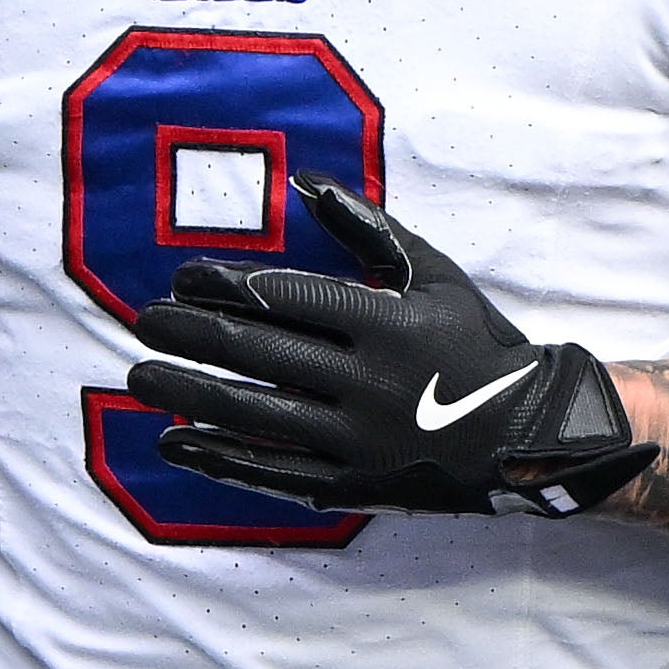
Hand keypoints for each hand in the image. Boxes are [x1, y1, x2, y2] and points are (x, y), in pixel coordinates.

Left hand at [119, 187, 653, 516]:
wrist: (528, 431)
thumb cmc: (473, 342)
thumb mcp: (432, 274)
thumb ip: (368, 230)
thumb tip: (308, 185)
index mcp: (388, 322)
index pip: (287, 298)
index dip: (226, 286)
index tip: (181, 277)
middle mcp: (369, 382)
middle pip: (260, 353)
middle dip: (192, 335)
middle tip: (143, 322)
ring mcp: (358, 439)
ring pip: (255, 414)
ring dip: (189, 394)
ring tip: (140, 377)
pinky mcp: (352, 484)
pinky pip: (272, 472)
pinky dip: (219, 457)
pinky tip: (175, 441)